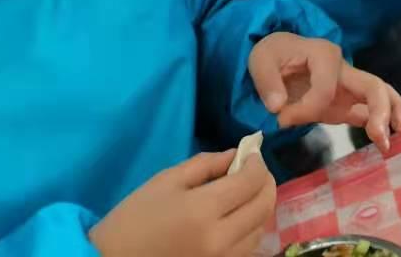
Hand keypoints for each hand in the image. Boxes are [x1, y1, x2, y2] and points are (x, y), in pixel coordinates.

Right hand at [88, 150, 274, 256]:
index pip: (250, 182)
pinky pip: (248, 249)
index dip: (257, 163)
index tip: (252, 153)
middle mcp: (221, 238)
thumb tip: (236, 155)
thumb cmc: (135, 217)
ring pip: (260, 229)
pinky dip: (251, 229)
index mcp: (204, 210)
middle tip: (255, 170)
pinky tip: (238, 217)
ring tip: (246, 193)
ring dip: (260, 206)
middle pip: (264, 206)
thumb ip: (205, 165)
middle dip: (265, 182)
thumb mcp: (166, 181)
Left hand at [248, 33, 400, 151]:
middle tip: (380, 135)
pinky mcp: (345, 102)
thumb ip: (268, 83)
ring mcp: (347, 86)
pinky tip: (384, 141)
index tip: (282, 119)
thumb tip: (278, 107)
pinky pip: (367, 110)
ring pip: (379, 96)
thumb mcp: (261, 61)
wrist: (277, 55)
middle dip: (380, 109)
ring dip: (391, 114)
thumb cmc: (272, 54)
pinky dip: (379, 123)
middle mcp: (343, 69)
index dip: (306, 109)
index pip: (325, 90)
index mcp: (324, 55)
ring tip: (396, 137)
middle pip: (372, 86)